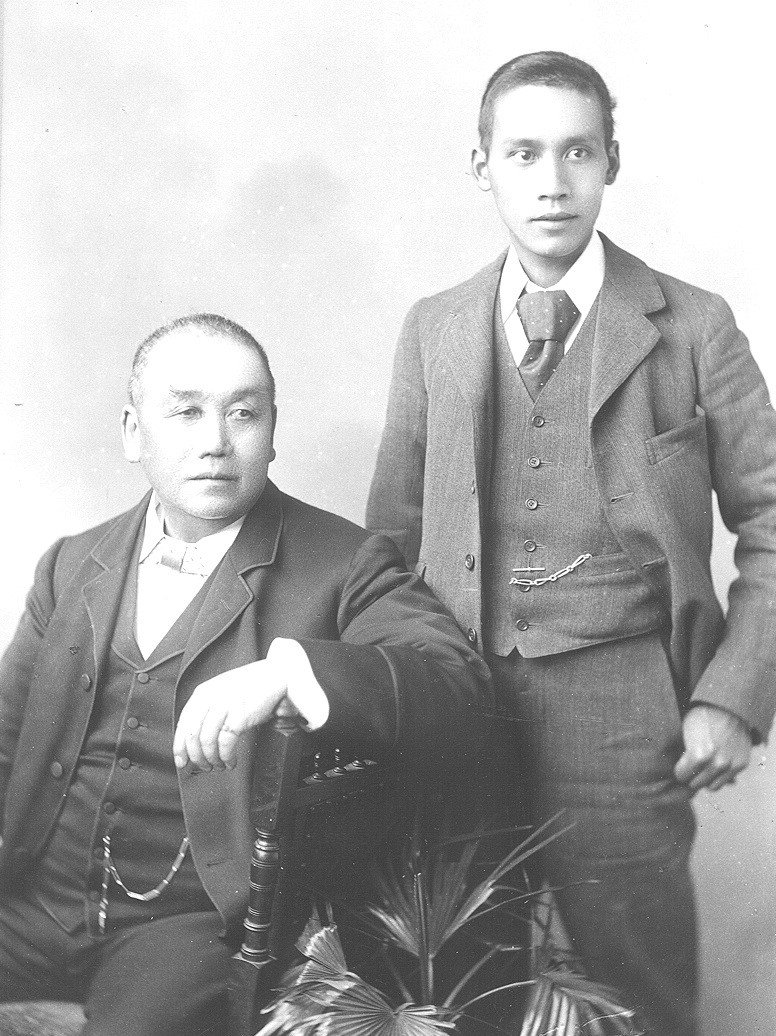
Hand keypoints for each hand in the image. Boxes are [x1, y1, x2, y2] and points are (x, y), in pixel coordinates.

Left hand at [173, 659, 287, 770]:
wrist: (275, 675)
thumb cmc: (250, 685)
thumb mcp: (221, 690)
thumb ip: (206, 708)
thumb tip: (195, 739)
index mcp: (203, 693)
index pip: (183, 724)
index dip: (180, 747)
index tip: (181, 761)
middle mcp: (211, 698)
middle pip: (193, 736)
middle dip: (196, 757)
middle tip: (203, 766)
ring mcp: (225, 706)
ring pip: (208, 742)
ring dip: (211, 759)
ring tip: (218, 765)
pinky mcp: (240, 716)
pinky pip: (226, 744)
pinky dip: (226, 757)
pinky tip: (230, 761)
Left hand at [674, 704, 751, 791]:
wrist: (728, 707)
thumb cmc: (702, 716)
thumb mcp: (685, 732)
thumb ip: (683, 753)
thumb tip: (678, 770)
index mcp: (698, 755)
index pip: (681, 776)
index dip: (679, 769)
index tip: (680, 764)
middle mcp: (717, 763)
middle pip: (696, 783)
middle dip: (691, 775)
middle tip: (690, 766)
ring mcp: (731, 765)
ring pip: (712, 786)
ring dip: (705, 779)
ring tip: (702, 767)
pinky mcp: (741, 764)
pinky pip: (726, 781)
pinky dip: (719, 776)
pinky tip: (715, 765)